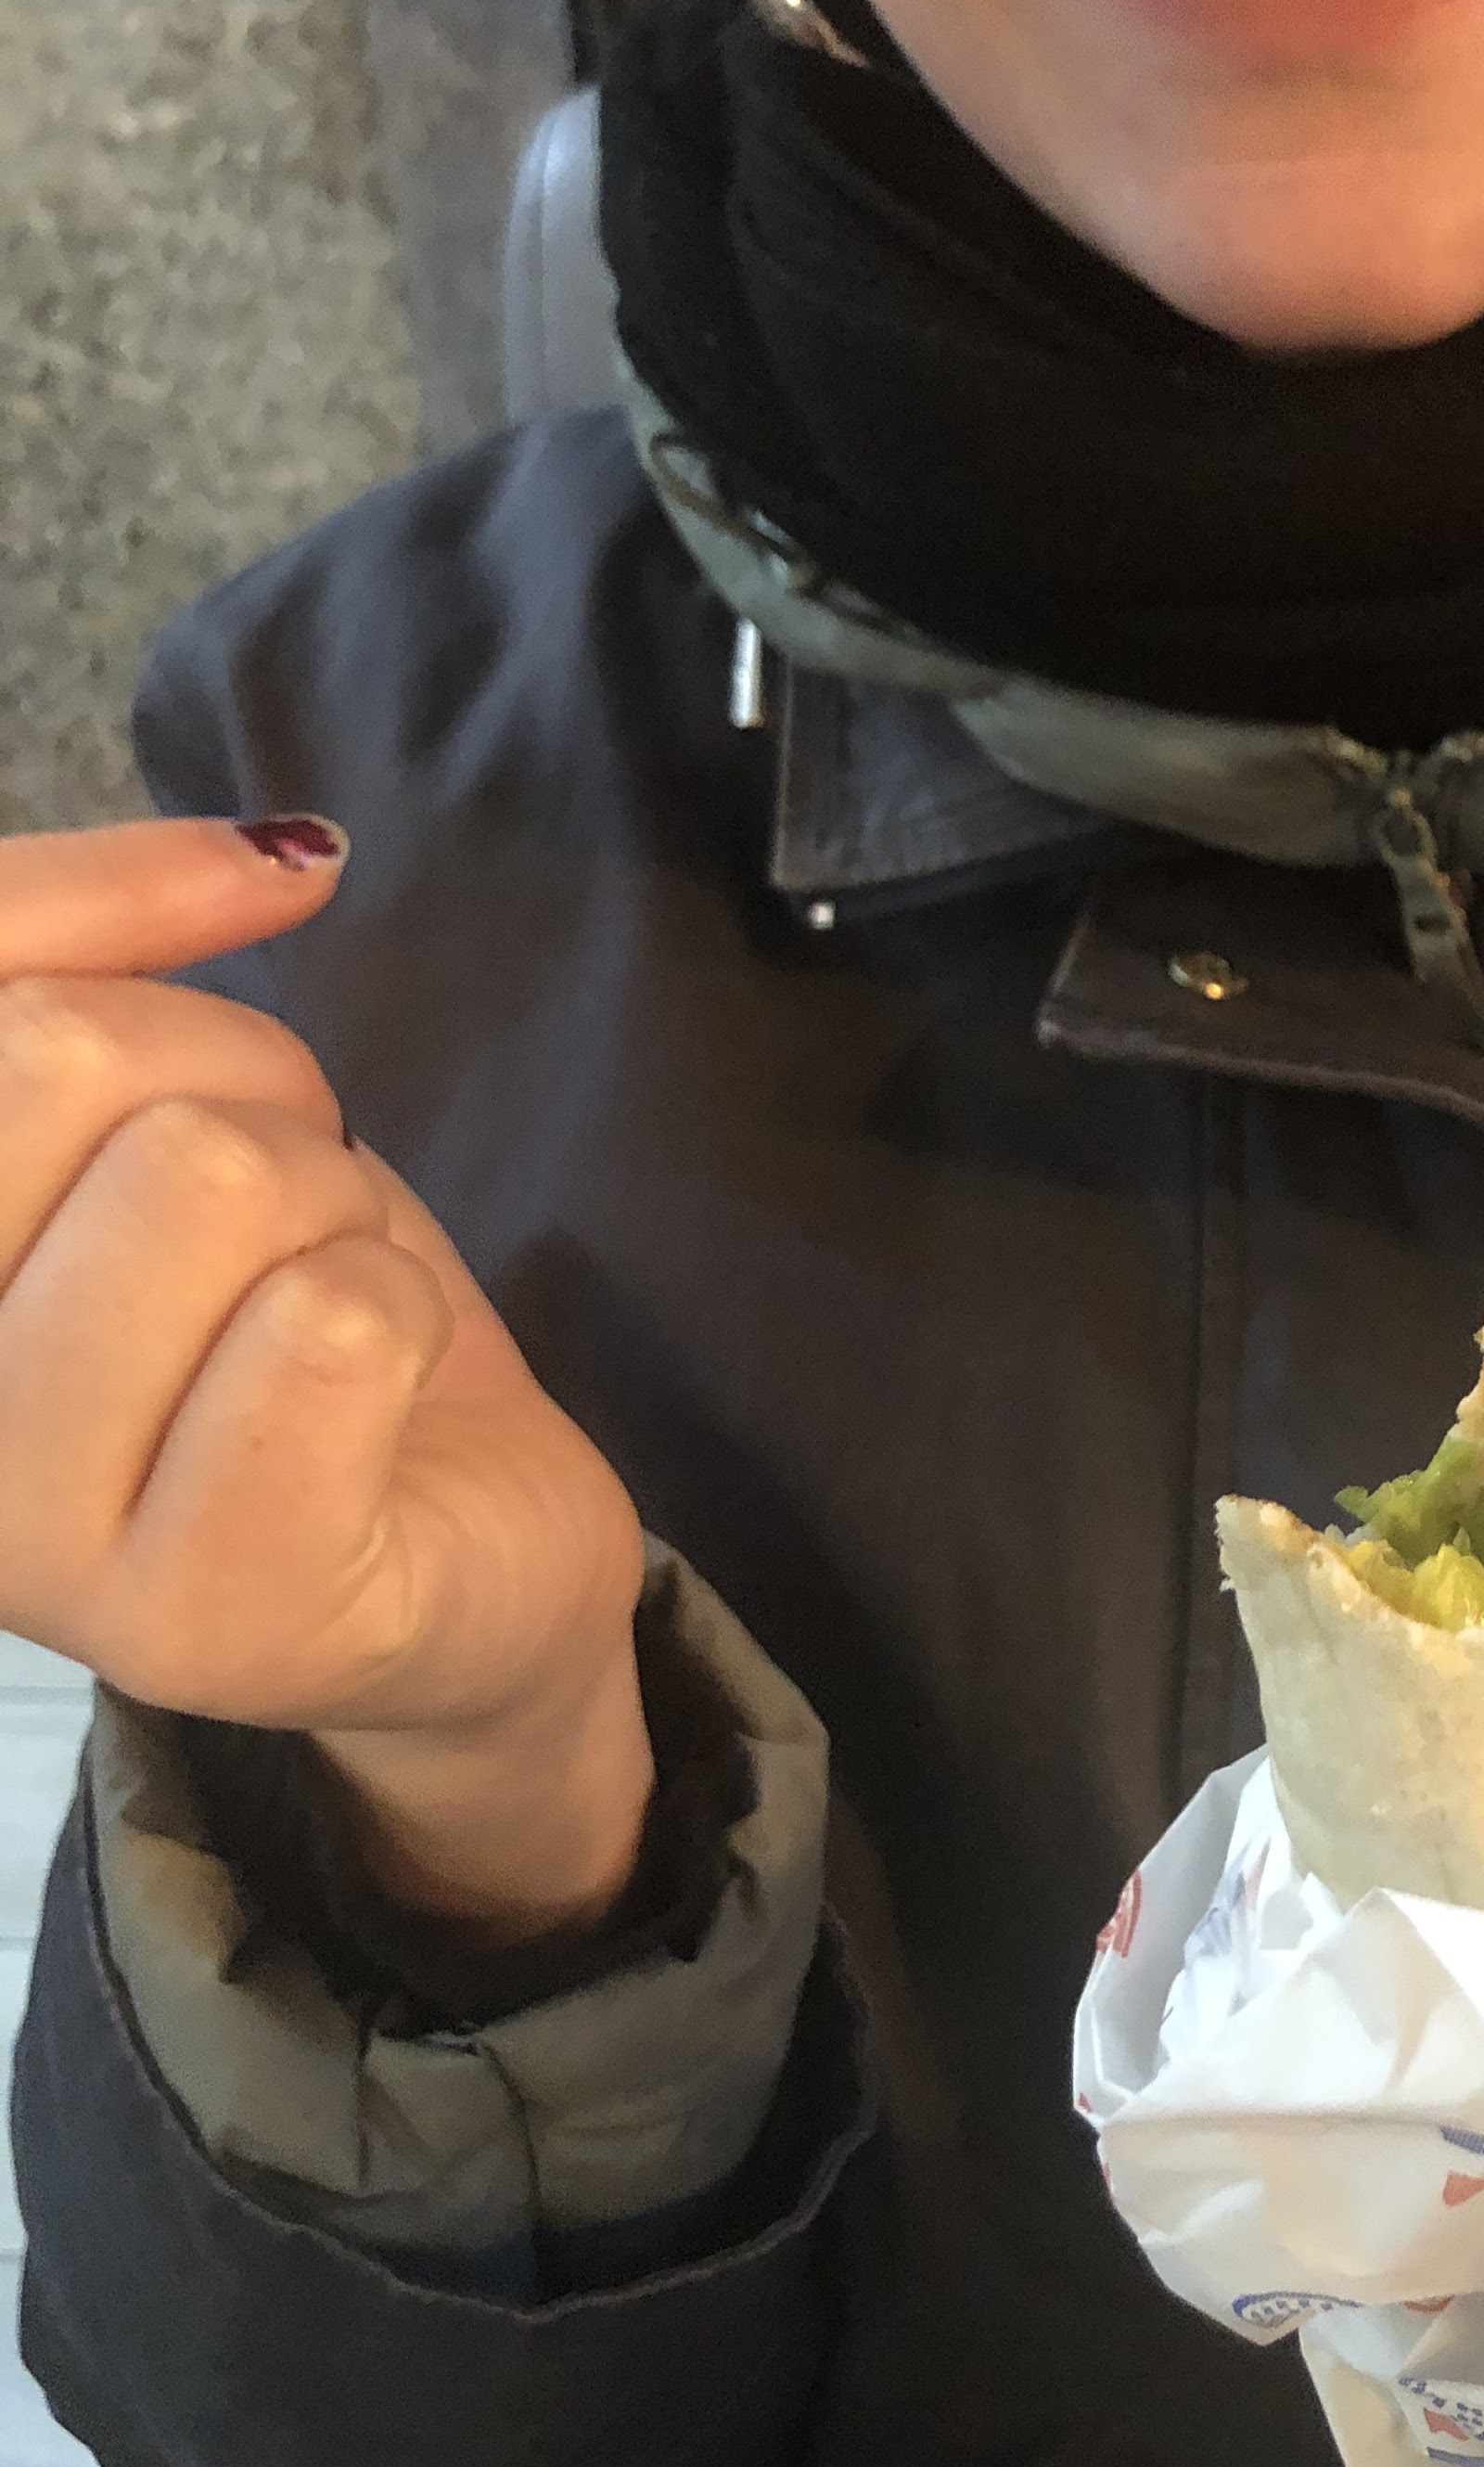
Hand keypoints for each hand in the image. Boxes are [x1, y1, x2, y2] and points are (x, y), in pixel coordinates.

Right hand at [0, 819, 653, 1931]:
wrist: (458, 1547)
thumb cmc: (279, 1304)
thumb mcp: (167, 1092)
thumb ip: (109, 939)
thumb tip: (280, 853)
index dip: (114, 899)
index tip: (261, 889)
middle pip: (68, 1051)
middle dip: (248, 1083)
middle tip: (282, 1207)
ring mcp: (19, 1541)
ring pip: (214, 1174)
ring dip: (332, 1211)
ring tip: (320, 1311)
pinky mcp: (198, 1613)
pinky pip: (334, 1318)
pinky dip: (401, 1314)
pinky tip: (369, 1407)